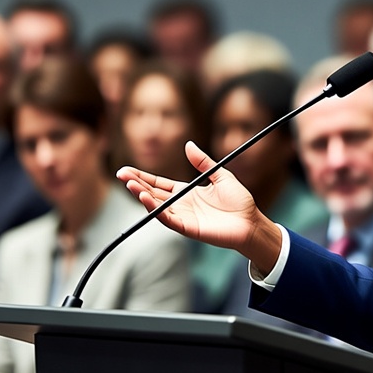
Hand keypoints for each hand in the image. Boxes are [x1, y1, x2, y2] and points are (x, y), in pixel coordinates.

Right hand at [117, 141, 281, 272]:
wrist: (251, 221)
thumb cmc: (239, 201)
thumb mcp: (221, 175)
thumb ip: (204, 162)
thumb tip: (188, 144)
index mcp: (186, 192)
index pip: (159, 183)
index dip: (143, 177)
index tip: (127, 169)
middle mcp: (181, 205)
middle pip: (153, 193)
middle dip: (136, 184)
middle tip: (120, 175)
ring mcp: (183, 217)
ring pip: (156, 207)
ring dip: (142, 196)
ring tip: (130, 185)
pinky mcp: (188, 228)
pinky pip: (168, 220)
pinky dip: (156, 211)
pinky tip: (146, 200)